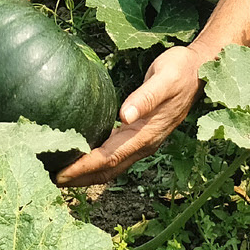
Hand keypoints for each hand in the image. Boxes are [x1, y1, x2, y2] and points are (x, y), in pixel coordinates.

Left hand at [55, 44, 209, 186]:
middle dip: (81, 177)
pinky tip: (81, 153)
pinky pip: (115, 153)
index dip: (85, 167)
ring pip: (111, 164)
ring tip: (61, 173)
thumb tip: (123, 115)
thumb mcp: (164, 79)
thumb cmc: (179, 71)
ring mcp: (143, 141)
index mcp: (146, 134)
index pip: (109, 157)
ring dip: (87, 172)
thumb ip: (145, 98)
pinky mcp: (140, 133)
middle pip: (108, 169)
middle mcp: (144, 143)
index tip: (62, 173)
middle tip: (51, 179)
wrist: (198, 71)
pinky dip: (96, 159)